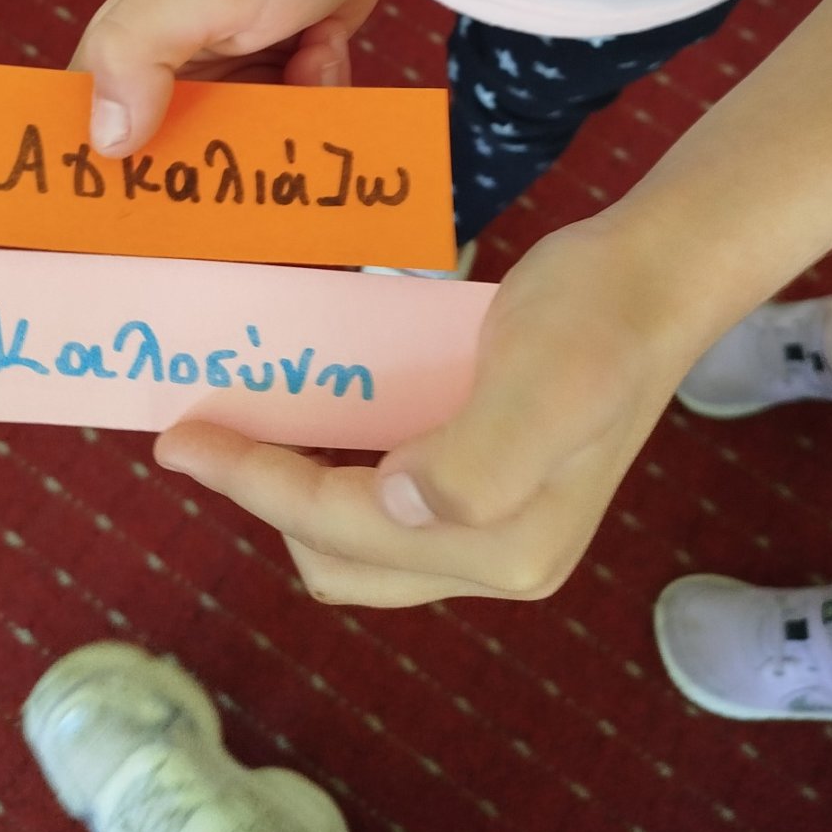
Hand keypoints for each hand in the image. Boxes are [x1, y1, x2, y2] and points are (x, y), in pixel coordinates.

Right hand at [72, 0, 395, 154]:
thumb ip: (138, 51)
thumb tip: (106, 141)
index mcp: (122, 55)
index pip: (91, 141)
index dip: (114, 184)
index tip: (158, 211)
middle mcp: (167, 80)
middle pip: (176, 167)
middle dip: (229, 160)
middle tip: (267, 123)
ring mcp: (226, 88)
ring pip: (244, 154)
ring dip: (287, 118)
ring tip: (306, 57)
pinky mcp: (274, 89)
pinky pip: (291, 131)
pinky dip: (316, 98)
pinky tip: (322, 48)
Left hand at [154, 217, 694, 605]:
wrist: (649, 277)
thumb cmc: (594, 320)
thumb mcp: (543, 386)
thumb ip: (474, 465)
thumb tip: (394, 503)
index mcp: (504, 547)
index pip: (343, 528)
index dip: (255, 484)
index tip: (182, 439)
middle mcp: (495, 555)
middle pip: (340, 554)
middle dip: (267, 498)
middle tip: (210, 427)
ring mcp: (492, 523)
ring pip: (357, 533)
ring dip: (295, 486)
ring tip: (246, 422)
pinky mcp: (486, 484)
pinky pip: (384, 496)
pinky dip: (336, 462)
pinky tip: (314, 412)